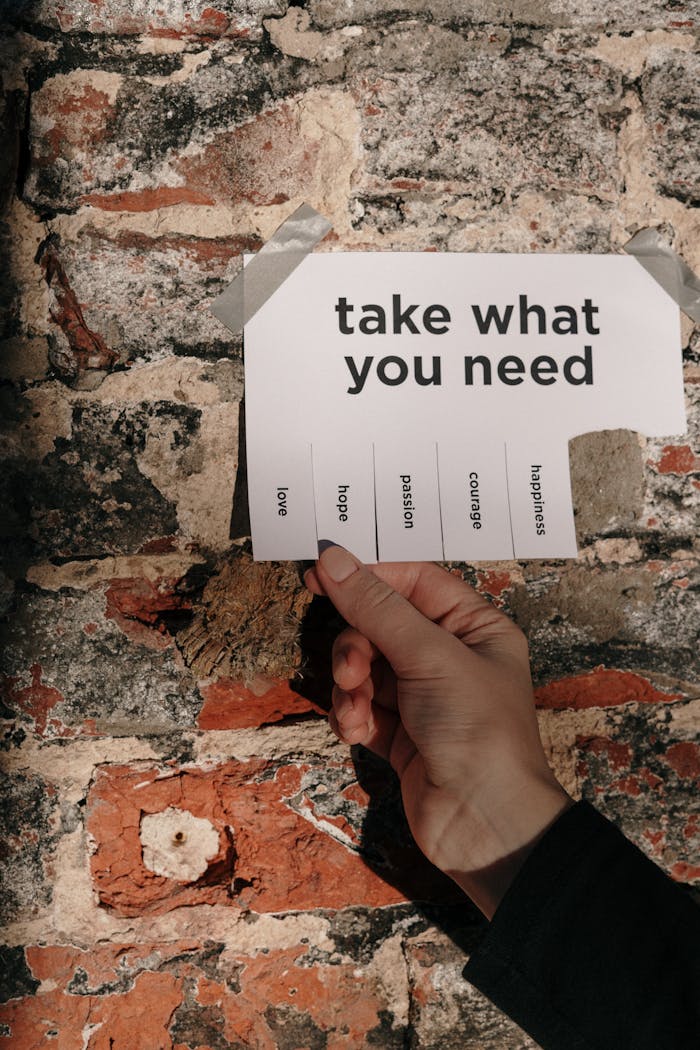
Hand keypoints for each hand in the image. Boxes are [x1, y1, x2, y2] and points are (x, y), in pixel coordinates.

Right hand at [305, 545, 570, 917]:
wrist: (486, 827)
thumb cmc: (478, 731)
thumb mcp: (430, 657)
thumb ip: (377, 608)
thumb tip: (333, 558)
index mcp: (475, 627)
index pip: (414, 582)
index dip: (368, 576)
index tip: (320, 576)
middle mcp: (448, 656)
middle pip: (379, 624)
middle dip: (357, 646)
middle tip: (351, 670)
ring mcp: (421, 696)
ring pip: (363, 665)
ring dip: (350, 684)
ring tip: (357, 709)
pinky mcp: (398, 732)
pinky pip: (358, 705)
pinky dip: (351, 715)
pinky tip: (357, 732)